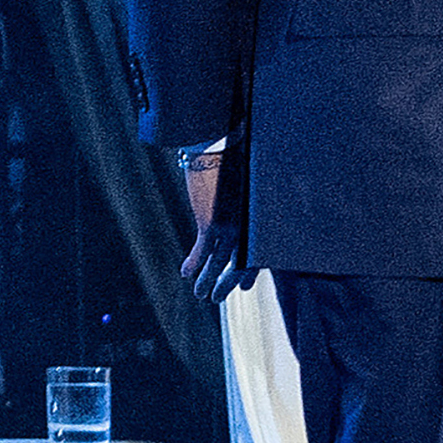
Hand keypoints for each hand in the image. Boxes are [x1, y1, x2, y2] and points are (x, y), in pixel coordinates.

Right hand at [178, 144, 253, 302]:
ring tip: (200, 294)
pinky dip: (193, 264)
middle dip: (226, 285)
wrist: (219, 145)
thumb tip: (241, 206)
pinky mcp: (211, 224)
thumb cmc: (236, 156)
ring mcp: (230, 229)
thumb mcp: (248, 183)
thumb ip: (246, 202)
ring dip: (207, 281)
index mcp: (257, 220)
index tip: (243, 287)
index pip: (255, 254)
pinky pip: (202, 253)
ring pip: (218, 264)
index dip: (248, 274)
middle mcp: (248, 228)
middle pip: (239, 266)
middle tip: (215, 298)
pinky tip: (185, 273)